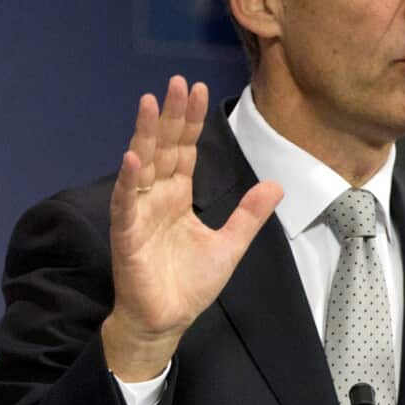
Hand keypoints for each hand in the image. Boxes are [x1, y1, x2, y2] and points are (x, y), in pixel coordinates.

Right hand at [102, 76, 282, 380]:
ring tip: (150, 102)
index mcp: (178, 196)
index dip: (191, 121)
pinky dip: (130, 180)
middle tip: (177, 82)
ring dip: (145, 134)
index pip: (185, 150)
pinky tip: (133, 156)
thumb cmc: (190, 285)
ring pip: (143, 165)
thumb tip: (276, 185)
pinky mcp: (128, 234)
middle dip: (170, 115)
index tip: (198, 89)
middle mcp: (157, 197)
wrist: (166, 322)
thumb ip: (248, 215)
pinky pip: (128, 202)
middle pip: (164, 148)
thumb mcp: (230, 246)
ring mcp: (139, 213)